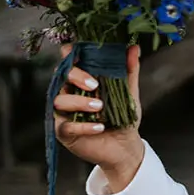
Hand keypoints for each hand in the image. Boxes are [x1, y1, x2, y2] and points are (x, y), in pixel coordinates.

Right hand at [53, 44, 144, 189]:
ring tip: (100, 107)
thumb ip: (129, 71)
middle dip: (77, 77)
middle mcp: (69, 93)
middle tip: (95, 85)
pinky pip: (65, 126)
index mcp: (82, 80)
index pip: (68, 61)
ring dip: (79, 102)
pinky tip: (99, 127)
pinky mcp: (64, 132)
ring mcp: (64, 112)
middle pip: (61, 76)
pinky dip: (83, 126)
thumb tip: (134, 48)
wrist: (126, 146)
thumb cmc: (124, 117)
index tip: (79, 52)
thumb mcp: (129, 93)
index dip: (70, 53)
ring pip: (59, 100)